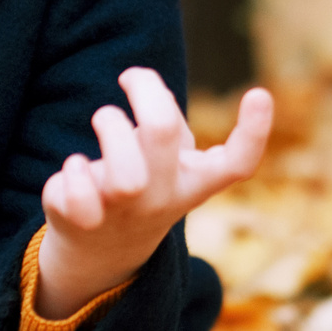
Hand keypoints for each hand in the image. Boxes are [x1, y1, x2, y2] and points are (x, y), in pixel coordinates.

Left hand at [37, 69, 271, 318]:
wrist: (104, 251)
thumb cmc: (144, 183)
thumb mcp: (169, 158)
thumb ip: (168, 119)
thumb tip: (150, 91)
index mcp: (194, 182)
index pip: (236, 164)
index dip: (254, 132)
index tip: (259, 94)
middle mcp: (163, 200)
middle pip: (160, 133)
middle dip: (143, 91)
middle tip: (129, 78)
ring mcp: (123, 215)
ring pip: (122, 173)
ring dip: (108, 125)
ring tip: (105, 120)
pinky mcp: (81, 223)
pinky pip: (76, 191)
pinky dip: (72, 170)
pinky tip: (76, 169)